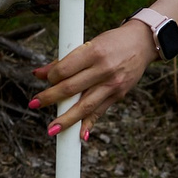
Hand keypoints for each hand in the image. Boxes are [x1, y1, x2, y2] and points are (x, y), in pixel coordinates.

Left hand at [29, 18, 156, 140]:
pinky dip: (89, 124)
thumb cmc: (111, 42)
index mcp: (93, 52)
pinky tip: (80, 135)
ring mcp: (113, 84)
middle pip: (71, 88)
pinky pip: (100, 111)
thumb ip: (65, 61)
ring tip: (52, 129)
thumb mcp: (89, 44)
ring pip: (85, 105)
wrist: (142, 43)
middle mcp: (104, 69)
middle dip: (50, 98)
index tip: (44, 80)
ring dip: (67, 119)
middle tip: (34, 104)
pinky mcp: (119, 95)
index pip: (65, 69)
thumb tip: (39, 74)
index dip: (51, 77)